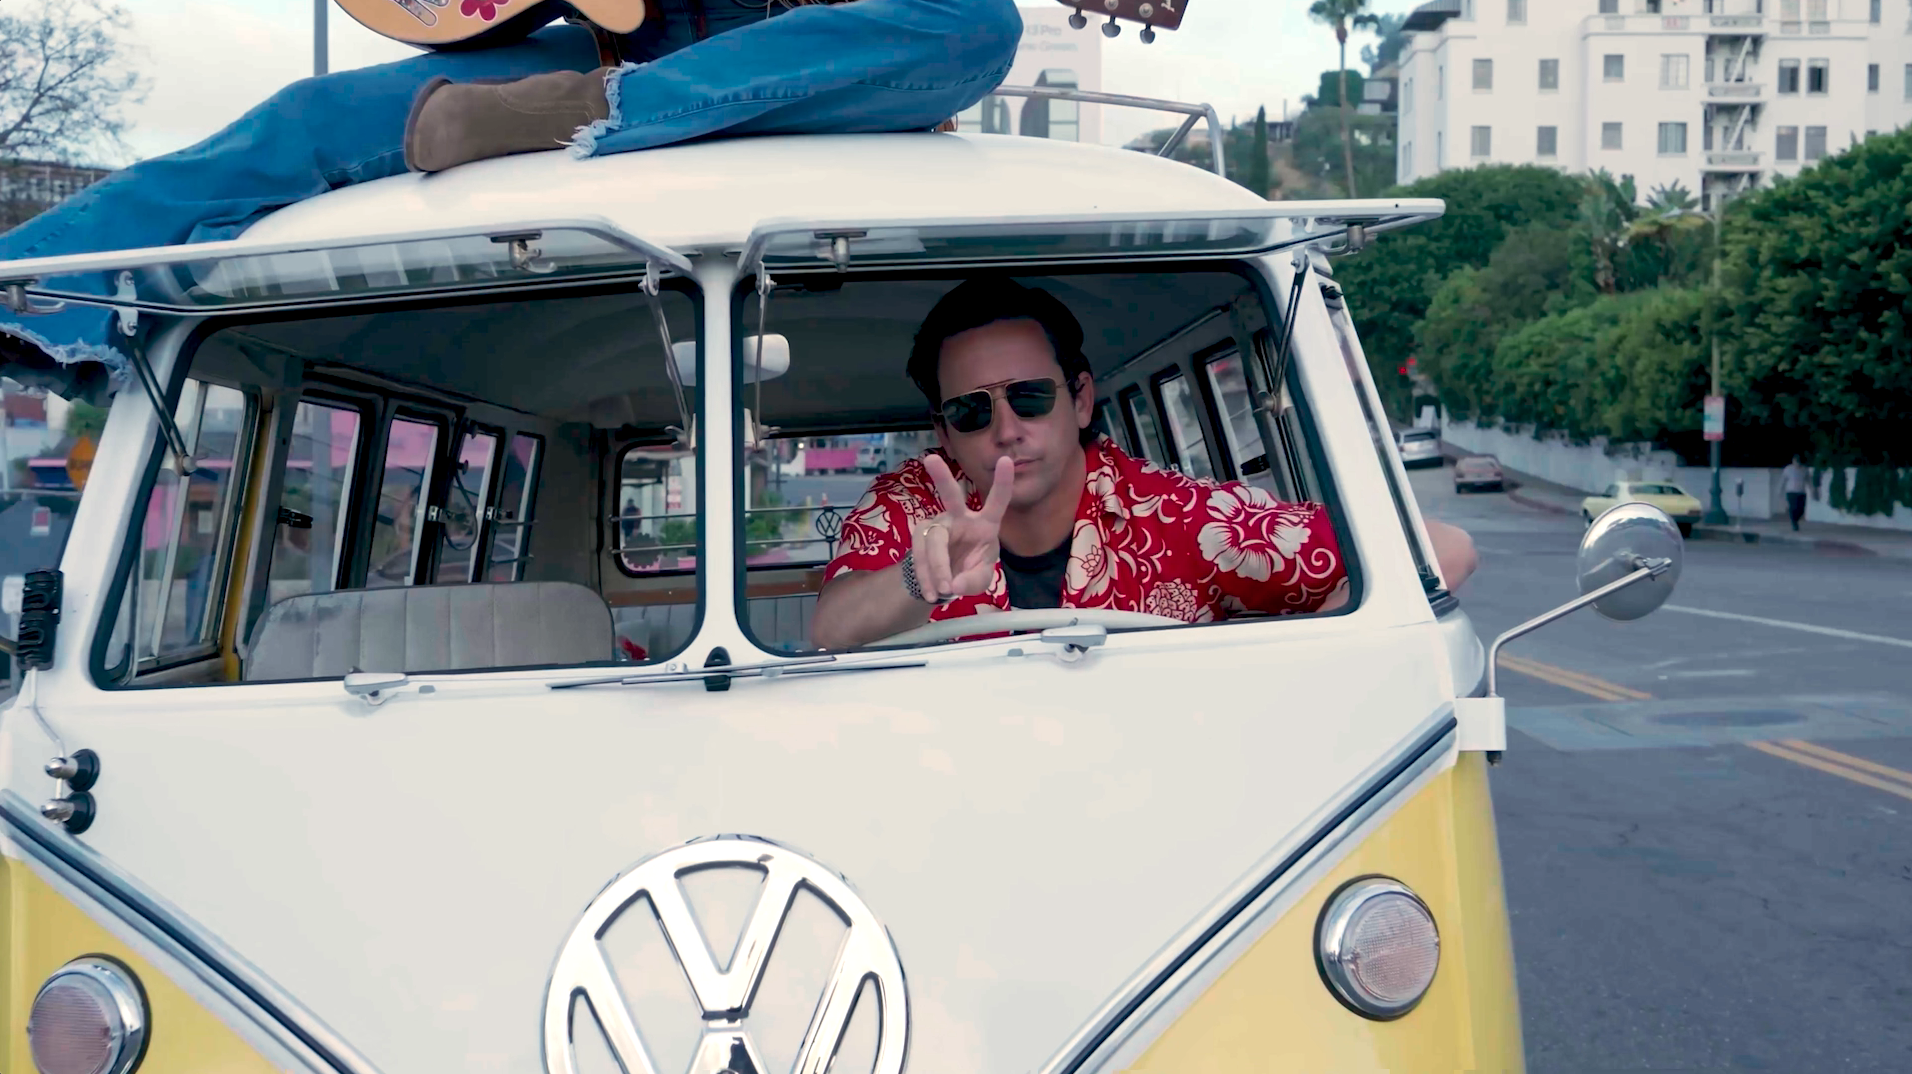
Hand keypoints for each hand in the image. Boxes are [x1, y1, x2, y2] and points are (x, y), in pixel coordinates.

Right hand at [911, 454, 1013, 602]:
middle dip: (942, 478)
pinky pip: (920, 555)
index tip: (1006, 460)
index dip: (1002, 482)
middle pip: (951, 497)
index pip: (997, 501)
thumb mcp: (980, 580)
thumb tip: (954, 584)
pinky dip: (925, 576)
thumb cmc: (969, 570)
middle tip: (930, 459)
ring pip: (934, 541)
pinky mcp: (920, 535)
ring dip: (937, 568)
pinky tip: (931, 591)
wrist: (944, 581)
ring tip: (943, 591)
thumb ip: (973, 581)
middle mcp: (960, 518)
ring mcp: (938, 525)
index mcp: (985, 524)